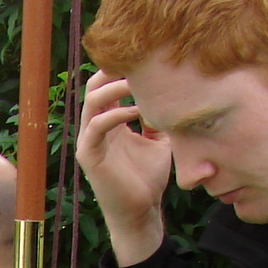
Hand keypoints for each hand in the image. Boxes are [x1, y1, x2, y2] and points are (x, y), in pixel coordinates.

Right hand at [76, 70, 170, 265]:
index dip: (121, 69)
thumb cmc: (149, 178)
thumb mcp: (161, 140)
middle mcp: (95, 127)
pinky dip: (116, 113)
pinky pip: (97, 126)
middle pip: (95, 85)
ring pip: (93, 101)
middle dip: (114, 70)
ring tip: (139, 80)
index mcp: (110, 121)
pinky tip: (137, 110)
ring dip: (115, 87)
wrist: (142, 212)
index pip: (107, 85)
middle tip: (139, 59)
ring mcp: (90, 140)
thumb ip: (161, 118)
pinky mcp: (89, 155)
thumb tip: (178, 94)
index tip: (145, 56)